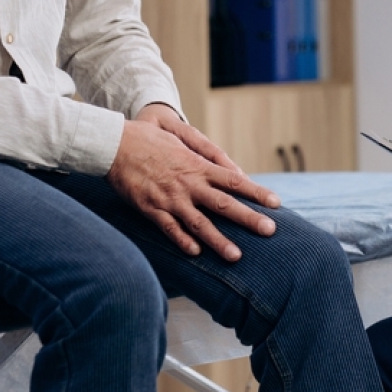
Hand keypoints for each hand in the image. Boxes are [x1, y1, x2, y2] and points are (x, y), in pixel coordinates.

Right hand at [108, 116, 279, 261]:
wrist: (114, 144)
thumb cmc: (149, 138)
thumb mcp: (180, 136)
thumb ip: (207, 152)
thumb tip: (231, 169)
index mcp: (198, 166)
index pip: (234, 181)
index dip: (256, 192)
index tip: (276, 203)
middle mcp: (188, 183)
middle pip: (224, 204)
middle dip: (248, 218)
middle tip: (270, 231)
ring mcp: (170, 198)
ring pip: (199, 223)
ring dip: (219, 240)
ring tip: (236, 256)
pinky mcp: (150, 209)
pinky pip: (170, 229)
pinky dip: (183, 241)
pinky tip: (196, 253)